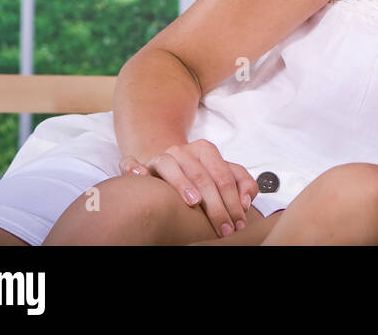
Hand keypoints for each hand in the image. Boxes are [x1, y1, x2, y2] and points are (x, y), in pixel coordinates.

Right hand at [119, 141, 260, 238]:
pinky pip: (131, 163)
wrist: (171, 168)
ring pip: (170, 167)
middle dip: (215, 205)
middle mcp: (183, 151)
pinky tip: (141, 176)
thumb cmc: (202, 177)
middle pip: (202, 176)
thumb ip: (243, 184)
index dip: (233, 201)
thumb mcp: (224, 177)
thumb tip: (246, 202)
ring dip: (182, 184)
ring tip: (194, 202)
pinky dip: (134, 167)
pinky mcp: (142, 166)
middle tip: (223, 228)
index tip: (238, 223)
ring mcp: (161, 157)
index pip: (224, 177)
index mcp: (206, 150)